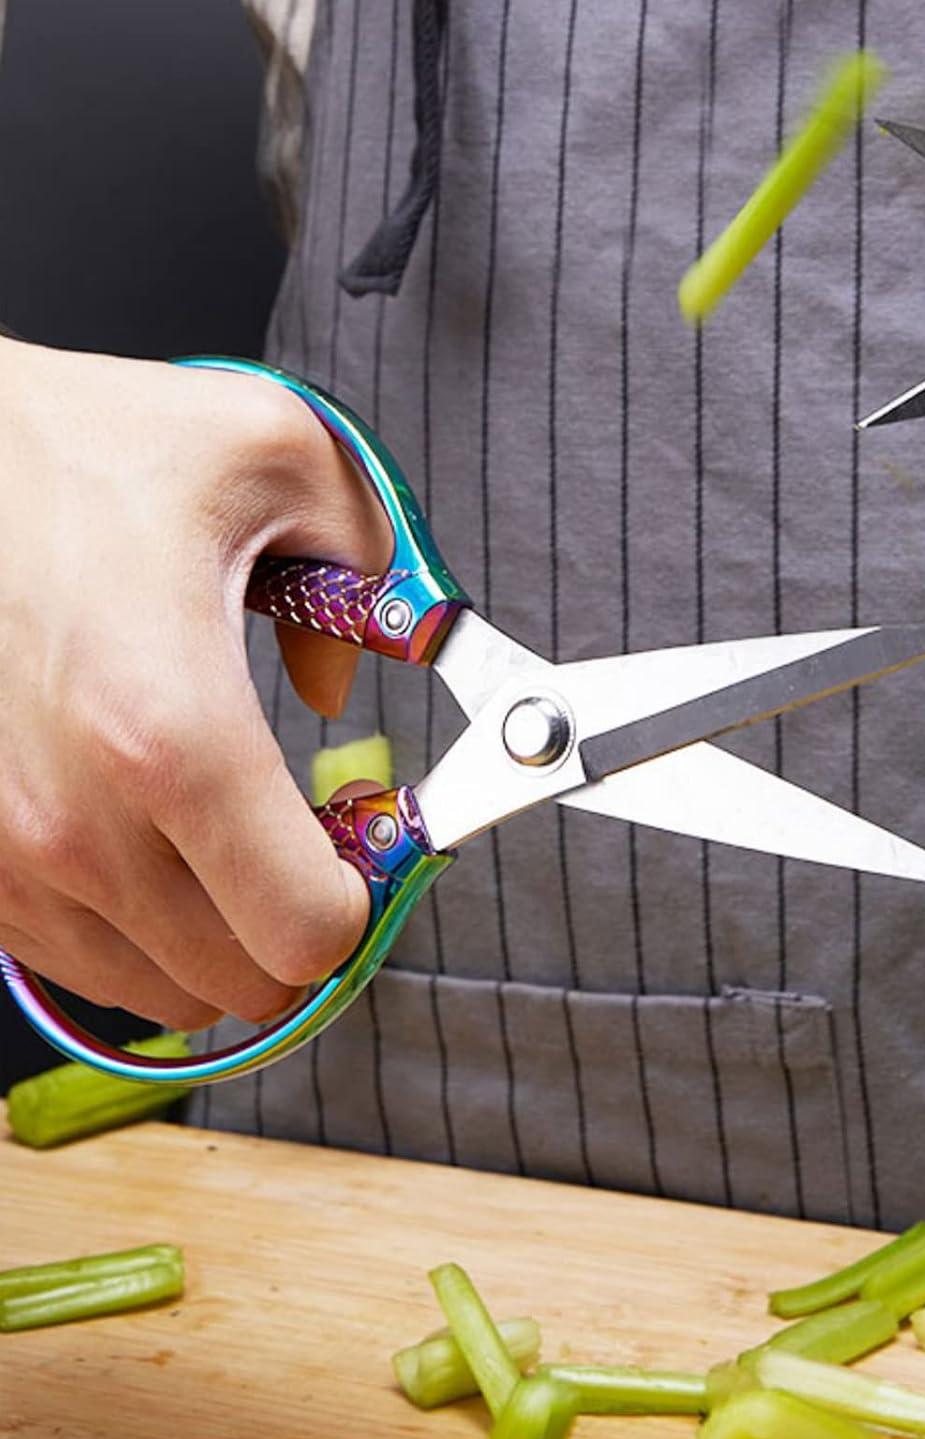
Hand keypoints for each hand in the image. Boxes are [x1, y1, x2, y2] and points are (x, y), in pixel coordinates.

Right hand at [0, 341, 390, 1027]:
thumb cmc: (72, 447)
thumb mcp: (275, 455)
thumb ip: (373, 569)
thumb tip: (344, 684)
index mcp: (170, 731)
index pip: (306, 930)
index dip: (364, 896)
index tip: (367, 837)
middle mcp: (74, 822)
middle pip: (246, 983)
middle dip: (301, 918)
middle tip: (309, 836)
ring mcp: (4, 857)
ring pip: (163, 990)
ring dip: (220, 930)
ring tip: (226, 831)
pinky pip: (79, 959)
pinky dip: (138, 923)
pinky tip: (150, 832)